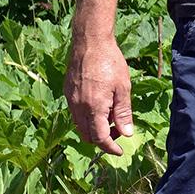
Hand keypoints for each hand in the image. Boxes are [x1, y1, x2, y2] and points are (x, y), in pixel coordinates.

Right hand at [67, 31, 134, 155]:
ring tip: (112, 117)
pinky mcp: (67, 92)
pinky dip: (87, 117)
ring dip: (94, 128)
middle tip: (119, 131)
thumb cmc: (110, 62)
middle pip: (87, 135)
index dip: (110, 147)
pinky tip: (101, 106)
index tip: (120, 151)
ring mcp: (70, 100)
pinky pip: (75, 113)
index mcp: (93, 108)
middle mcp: (78, 107)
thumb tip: (127, 134)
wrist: (90, 42)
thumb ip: (123, 113)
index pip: (100, 138)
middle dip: (103, 139)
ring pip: (80, 125)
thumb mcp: (123, 88)